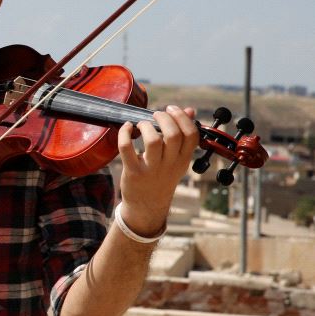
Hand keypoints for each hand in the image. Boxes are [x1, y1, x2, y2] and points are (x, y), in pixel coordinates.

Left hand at [117, 105, 197, 234]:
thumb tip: (190, 110)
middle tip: (155, 115)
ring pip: (152, 141)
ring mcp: (151, 169)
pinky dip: (124, 134)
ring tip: (141, 124)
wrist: (147, 206)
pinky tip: (126, 127)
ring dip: (145, 126)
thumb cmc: (161, 177)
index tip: (171, 109)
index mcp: (183, 159)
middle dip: (164, 118)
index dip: (182, 117)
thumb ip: (184, 136)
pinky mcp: (133, 172)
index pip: (191, 134)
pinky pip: (126, 148)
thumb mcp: (177, 159)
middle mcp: (170, 164)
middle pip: (173, 135)